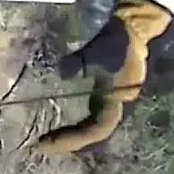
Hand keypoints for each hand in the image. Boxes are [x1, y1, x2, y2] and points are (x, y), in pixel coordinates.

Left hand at [33, 0, 173, 153]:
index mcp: (115, 101)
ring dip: (71, 134)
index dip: (74, 140)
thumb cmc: (116, 43)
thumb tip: (61, 73)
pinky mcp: (104, 92)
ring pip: (90, 126)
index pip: (95, 131)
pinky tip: (58, 121)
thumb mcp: (96, 54)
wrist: (132, 28)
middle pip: (92, 134)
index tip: (48, 142)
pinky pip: (88, 114)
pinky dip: (73, 121)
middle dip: (69, 141)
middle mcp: (114, 106)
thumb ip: (77, 65)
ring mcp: (110, 100)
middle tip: (42, 144)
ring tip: (47, 137)